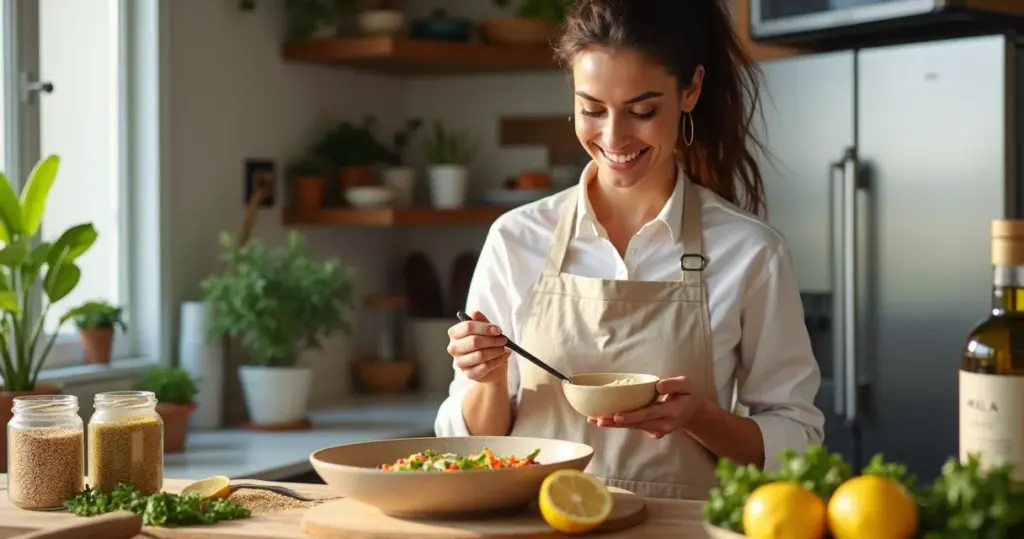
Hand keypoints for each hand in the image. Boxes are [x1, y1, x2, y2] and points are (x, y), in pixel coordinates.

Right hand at [447, 310, 509, 383]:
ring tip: (505, 348)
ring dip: (496, 351)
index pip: (467, 327)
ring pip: (480, 355)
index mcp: (455, 333)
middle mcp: (453, 348)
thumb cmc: (487, 345)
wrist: (493, 366)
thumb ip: (481, 321)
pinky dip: (497, 360)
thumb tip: (474, 312)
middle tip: (504, 339)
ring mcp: (460, 362)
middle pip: (474, 341)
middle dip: (492, 340)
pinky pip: (485, 367)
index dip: (485, 327)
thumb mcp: (487, 331)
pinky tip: (503, 356)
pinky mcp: (468, 374)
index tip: (498, 330)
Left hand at [587, 376, 703, 438]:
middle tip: (598, 420)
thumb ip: (674, 384)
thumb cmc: (687, 394)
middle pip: (636, 424)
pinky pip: (634, 427)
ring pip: (633, 427)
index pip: (649, 414)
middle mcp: (663, 424)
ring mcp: (657, 430)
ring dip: (613, 424)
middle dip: (616, 423)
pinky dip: (619, 424)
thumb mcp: (686, 384)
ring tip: (595, 420)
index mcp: (672, 412)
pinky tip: (604, 420)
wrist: (693, 412)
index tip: (617, 416)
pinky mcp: (652, 431)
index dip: (632, 416)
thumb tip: (658, 386)